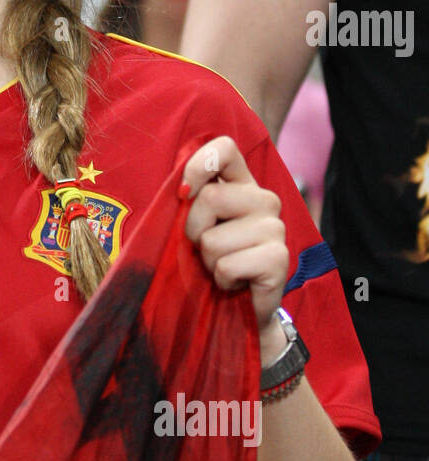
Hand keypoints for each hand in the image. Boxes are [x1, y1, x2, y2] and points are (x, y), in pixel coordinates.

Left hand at [181, 136, 288, 354]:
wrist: (241, 310)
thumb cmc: (212, 263)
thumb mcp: (196, 227)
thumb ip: (190, 202)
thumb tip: (181, 191)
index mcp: (242, 184)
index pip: (225, 149)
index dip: (199, 164)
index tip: (184, 193)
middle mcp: (264, 200)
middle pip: (210, 197)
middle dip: (193, 231)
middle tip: (207, 250)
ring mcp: (276, 228)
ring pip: (213, 239)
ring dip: (206, 262)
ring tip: (223, 269)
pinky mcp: (279, 258)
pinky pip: (227, 265)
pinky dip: (221, 280)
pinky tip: (236, 283)